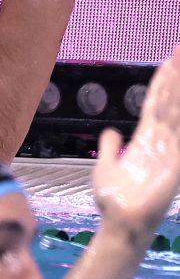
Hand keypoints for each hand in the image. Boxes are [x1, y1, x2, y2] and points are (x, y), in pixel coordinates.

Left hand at [92, 43, 179, 235]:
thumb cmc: (113, 198)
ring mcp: (169, 151)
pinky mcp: (173, 165)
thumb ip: (111, 147)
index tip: (170, 56)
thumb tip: (111, 133)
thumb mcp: (106, 165)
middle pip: (170, 100)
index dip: (164, 80)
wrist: (118, 222)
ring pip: (176, 111)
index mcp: (146, 139)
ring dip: (179, 87)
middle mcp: (161, 141)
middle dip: (176, 74)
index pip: (158, 102)